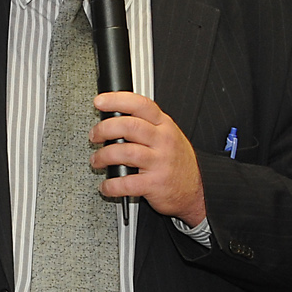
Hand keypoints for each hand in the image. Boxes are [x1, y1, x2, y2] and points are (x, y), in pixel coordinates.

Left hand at [90, 91, 205, 225]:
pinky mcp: (155, 184)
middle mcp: (163, 141)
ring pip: (125, 152)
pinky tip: (106, 186)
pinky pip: (126, 183)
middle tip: (94, 136)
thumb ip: (147, 125)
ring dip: (104, 156)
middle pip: (129, 126)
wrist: (197, 191)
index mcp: (165, 126)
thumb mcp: (169, 136)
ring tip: (97, 160)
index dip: (117, 100)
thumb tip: (114, 118)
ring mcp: (159, 162)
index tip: (99, 101)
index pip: (140, 105)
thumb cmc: (177, 163)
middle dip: (105, 129)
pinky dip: (111, 185)